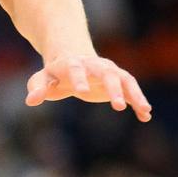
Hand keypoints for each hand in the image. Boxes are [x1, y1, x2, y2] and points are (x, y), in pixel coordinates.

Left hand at [25, 54, 152, 121]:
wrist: (72, 61)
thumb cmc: (54, 74)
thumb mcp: (41, 79)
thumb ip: (37, 88)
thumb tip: (31, 101)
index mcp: (72, 64)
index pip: (75, 68)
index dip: (78, 78)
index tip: (81, 91)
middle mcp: (94, 65)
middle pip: (106, 73)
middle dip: (113, 88)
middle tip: (118, 107)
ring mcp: (109, 72)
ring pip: (125, 80)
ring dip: (134, 94)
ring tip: (145, 109)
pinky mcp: (118, 81)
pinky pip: (131, 90)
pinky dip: (138, 101)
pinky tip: (146, 115)